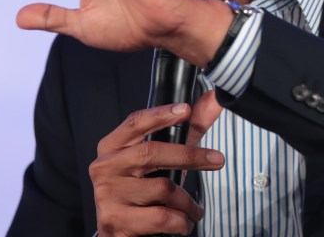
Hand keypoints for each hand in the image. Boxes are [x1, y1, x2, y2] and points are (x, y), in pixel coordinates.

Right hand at [91, 91, 223, 235]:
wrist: (118, 231)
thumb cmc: (141, 189)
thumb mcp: (162, 158)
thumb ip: (189, 129)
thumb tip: (215, 100)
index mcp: (112, 146)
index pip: (135, 123)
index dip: (160, 114)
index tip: (185, 110)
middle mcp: (105, 167)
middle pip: (151, 152)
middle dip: (190, 156)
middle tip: (217, 160)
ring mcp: (108, 195)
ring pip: (163, 189)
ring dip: (188, 202)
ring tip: (193, 208)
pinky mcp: (116, 221)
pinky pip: (162, 217)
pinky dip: (181, 221)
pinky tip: (183, 222)